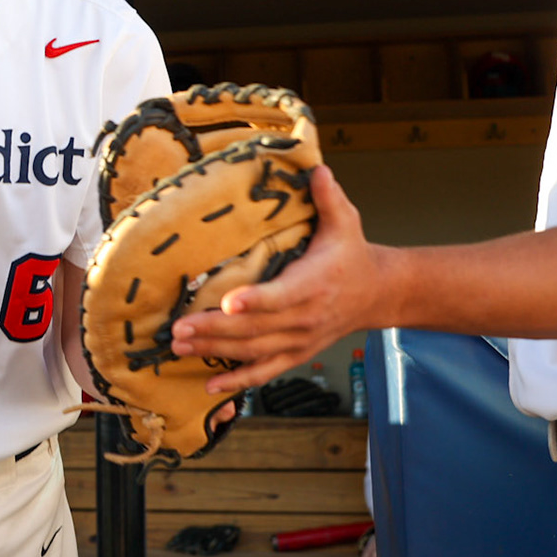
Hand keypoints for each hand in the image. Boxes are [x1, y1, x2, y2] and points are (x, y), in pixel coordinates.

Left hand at [170, 165, 386, 393]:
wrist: (378, 293)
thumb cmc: (352, 253)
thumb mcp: (346, 221)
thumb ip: (328, 197)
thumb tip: (316, 168)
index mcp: (314, 284)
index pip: (281, 296)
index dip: (255, 301)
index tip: (226, 302)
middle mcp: (306, 317)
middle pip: (257, 329)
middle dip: (215, 330)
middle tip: (179, 328)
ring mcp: (301, 340)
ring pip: (254, 352)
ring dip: (215, 352)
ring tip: (180, 347)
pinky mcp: (297, 353)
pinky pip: (265, 371)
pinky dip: (238, 382)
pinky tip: (209, 388)